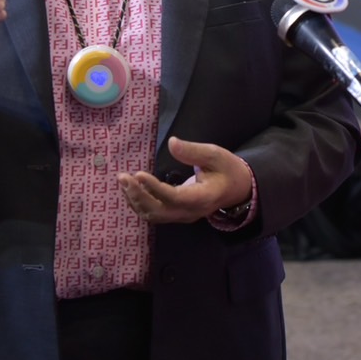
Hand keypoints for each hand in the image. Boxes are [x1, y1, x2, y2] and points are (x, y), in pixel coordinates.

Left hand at [117, 137, 251, 224]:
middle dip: (138, 196)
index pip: (174, 198)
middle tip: (123, 177)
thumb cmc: (227, 169)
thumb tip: (172, 143)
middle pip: (159, 211)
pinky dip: (140, 203)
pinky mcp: (177, 215)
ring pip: (154, 216)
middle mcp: (190, 212)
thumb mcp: (215, 155)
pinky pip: (155, 214)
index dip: (155, 188)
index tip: (139, 174)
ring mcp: (183, 216)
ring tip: (123, 182)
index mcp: (202, 198)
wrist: (237, 189)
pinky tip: (130, 189)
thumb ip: (193, 151)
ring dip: (135, 200)